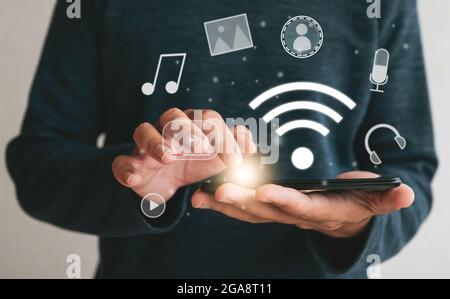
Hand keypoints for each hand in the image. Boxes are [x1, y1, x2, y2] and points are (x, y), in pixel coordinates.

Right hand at [112, 108, 255, 199]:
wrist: (166, 184)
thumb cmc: (195, 164)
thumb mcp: (219, 161)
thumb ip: (236, 150)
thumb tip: (249, 141)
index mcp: (193, 124)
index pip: (208, 119)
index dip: (223, 137)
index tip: (235, 161)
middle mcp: (167, 129)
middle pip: (173, 116)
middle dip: (188, 130)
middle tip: (203, 148)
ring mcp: (145, 146)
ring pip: (144, 131)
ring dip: (156, 142)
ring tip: (169, 157)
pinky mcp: (129, 164)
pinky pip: (121, 162)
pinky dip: (126, 169)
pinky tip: (134, 178)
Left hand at [192, 171, 413, 237]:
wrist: (341, 217)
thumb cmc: (355, 202)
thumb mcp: (373, 200)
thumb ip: (385, 198)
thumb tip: (407, 195)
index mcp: (321, 212)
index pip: (302, 208)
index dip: (285, 201)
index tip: (265, 191)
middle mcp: (295, 216)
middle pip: (267, 211)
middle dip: (243, 201)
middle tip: (219, 190)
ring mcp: (279, 214)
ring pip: (249, 211)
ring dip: (224, 203)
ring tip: (199, 196)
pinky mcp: (268, 207)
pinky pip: (242, 206)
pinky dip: (221, 202)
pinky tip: (200, 195)